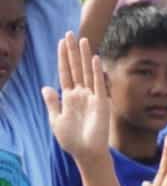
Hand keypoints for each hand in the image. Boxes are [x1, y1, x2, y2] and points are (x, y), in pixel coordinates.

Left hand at [43, 33, 112, 161]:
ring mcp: (91, 97)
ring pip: (86, 72)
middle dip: (72, 51)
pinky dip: (96, 72)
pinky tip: (94, 59)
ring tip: (82, 40)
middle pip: (75, 68)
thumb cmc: (71, 139)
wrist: (86, 152)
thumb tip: (45, 86)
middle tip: (70, 33)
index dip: (63, 58)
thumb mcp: (55, 120)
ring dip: (84, 56)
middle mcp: (80, 93)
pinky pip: (98, 84)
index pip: (65, 72)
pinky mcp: (101, 102)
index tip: (61, 42)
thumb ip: (52, 102)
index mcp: (68, 97)